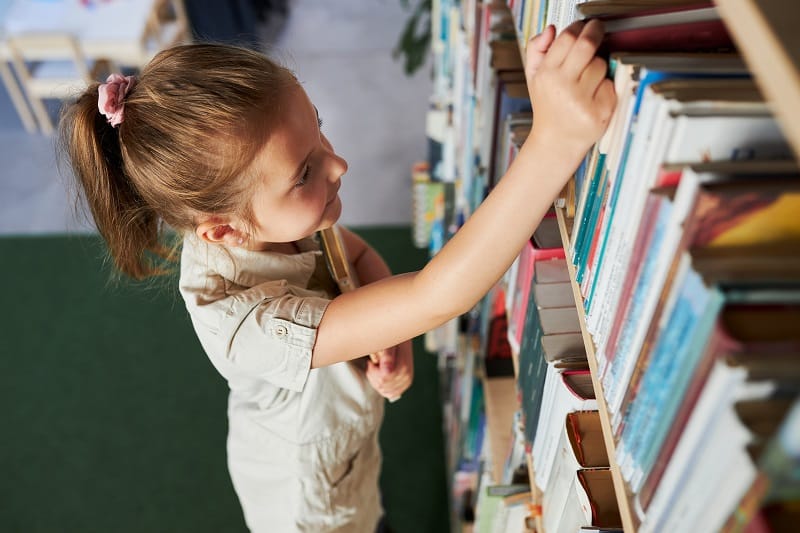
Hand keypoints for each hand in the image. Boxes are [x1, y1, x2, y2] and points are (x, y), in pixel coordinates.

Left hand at [365, 342, 413, 400]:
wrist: (402, 342)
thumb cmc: (393, 341)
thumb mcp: (389, 345)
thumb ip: (388, 357)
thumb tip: (386, 371)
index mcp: (403, 366)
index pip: (383, 378)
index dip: (373, 372)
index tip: (371, 362)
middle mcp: (407, 376)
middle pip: (382, 385)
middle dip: (373, 376)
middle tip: (373, 364)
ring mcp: (406, 382)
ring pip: (384, 391)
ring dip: (376, 381)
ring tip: (376, 369)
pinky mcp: (404, 385)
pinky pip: (389, 394)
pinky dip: (382, 387)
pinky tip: (380, 376)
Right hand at [524, 20, 615, 166]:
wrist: (555, 143)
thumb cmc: (548, 107)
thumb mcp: (534, 78)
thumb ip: (536, 50)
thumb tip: (551, 29)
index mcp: (546, 75)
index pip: (567, 38)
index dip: (579, 27)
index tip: (585, 25)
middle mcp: (562, 87)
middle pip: (587, 45)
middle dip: (596, 32)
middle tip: (598, 29)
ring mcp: (581, 100)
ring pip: (601, 65)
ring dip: (599, 67)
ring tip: (587, 81)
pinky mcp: (599, 112)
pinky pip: (610, 85)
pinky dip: (605, 88)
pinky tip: (593, 98)